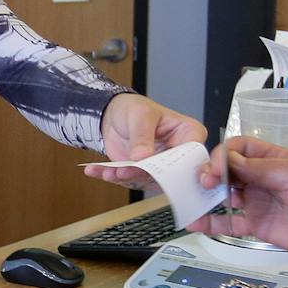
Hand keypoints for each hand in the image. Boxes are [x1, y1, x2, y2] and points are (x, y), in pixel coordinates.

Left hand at [85, 94, 208, 187]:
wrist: (112, 116)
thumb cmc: (134, 108)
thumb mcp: (140, 114)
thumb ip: (143, 135)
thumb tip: (143, 157)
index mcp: (187, 133)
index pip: (191, 154)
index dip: (180, 165)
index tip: (158, 168)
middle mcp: (176, 154)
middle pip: (169, 172)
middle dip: (144, 174)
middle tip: (125, 171)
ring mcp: (158, 166)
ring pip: (147, 180)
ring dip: (126, 178)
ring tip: (110, 172)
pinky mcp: (140, 173)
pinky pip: (127, 180)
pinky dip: (111, 177)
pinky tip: (96, 170)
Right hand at [188, 136, 287, 264]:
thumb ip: (259, 169)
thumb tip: (228, 161)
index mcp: (270, 159)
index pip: (238, 149)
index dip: (223, 154)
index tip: (215, 165)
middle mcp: (259, 178)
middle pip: (225, 170)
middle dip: (209, 173)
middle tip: (201, 182)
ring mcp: (255, 200)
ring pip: (222, 195)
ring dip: (205, 196)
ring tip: (191, 199)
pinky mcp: (255, 223)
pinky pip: (228, 222)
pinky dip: (211, 222)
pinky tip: (195, 221)